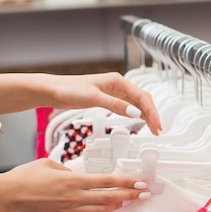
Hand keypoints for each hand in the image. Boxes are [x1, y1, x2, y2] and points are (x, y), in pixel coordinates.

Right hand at [0, 158, 149, 211]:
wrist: (6, 197)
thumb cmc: (25, 177)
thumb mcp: (49, 164)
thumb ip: (68, 170)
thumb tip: (78, 176)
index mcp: (73, 182)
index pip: (107, 182)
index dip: (126, 182)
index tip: (140, 181)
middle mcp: (75, 198)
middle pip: (110, 198)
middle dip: (130, 195)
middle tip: (145, 192)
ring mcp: (70, 211)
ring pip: (101, 210)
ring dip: (118, 205)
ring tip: (130, 200)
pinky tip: (107, 210)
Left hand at [47, 72, 161, 134]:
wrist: (53, 90)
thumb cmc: (69, 90)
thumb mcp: (93, 98)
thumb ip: (115, 105)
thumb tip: (134, 113)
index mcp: (118, 81)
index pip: (142, 97)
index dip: (152, 112)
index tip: (157, 125)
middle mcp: (118, 85)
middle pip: (142, 99)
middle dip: (152, 114)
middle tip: (157, 130)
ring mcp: (113, 92)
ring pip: (136, 103)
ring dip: (146, 114)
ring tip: (152, 128)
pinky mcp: (107, 98)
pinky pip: (127, 106)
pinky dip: (135, 113)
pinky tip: (139, 120)